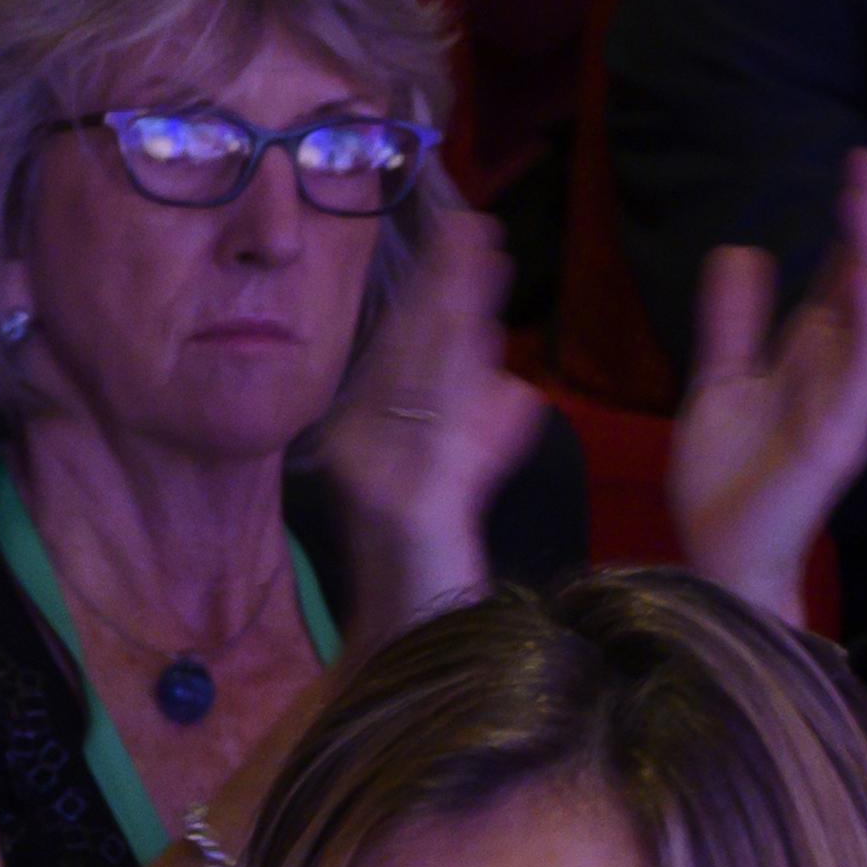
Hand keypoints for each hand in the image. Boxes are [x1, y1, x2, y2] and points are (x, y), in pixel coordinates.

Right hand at [314, 203, 550, 637]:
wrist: (409, 644)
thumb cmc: (436, 572)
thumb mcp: (466, 484)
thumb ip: (487, 437)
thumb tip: (512, 389)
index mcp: (360, 435)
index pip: (399, 347)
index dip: (431, 289)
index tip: (462, 234)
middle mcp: (354, 446)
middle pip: (405, 346)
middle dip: (443, 280)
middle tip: (473, 222)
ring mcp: (374, 472)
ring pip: (420, 369)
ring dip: (453, 305)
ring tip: (481, 251)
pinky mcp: (402, 500)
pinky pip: (436, 420)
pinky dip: (457, 369)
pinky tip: (482, 325)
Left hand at [669, 139, 866, 622]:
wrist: (716, 554)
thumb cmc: (724, 479)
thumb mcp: (717, 380)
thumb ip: (731, 321)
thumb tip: (743, 251)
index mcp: (816, 351)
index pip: (851, 267)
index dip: (864, 214)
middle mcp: (845, 366)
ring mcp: (852, 397)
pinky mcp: (846, 431)